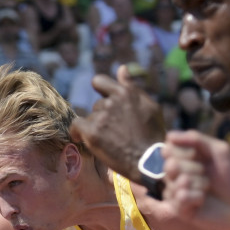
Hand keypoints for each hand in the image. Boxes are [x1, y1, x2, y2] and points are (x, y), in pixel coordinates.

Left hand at [71, 64, 165, 182]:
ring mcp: (102, 116)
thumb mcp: (149, 107)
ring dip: (96, 127)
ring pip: (90, 117)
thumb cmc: (152, 136)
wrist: (149, 162)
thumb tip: (121, 68)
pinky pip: (76, 126)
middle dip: (104, 116)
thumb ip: (132, 87)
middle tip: (116, 132)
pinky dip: (77, 133)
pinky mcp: (92, 132)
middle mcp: (114, 101)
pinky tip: (82, 139)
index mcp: (127, 92)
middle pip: (97, 105)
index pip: (99, 81)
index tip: (103, 101)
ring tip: (110, 141)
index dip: (99, 92)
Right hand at [163, 130, 229, 229]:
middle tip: (206, 174)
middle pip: (170, 165)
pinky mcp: (179, 209)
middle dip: (193, 169)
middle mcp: (177, 174)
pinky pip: (180, 197)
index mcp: (185, 158)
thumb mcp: (219, 151)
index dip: (182, 151)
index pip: (167, 149)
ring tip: (207, 188)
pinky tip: (202, 201)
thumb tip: (169, 134)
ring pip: (175, 182)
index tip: (197, 155)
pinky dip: (196, 197)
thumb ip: (195, 139)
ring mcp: (177, 192)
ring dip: (198, 183)